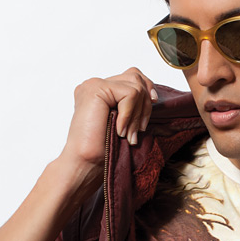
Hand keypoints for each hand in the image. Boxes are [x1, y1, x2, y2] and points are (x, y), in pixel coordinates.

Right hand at [59, 66, 157, 190]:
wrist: (85, 163)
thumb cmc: (103, 149)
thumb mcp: (126, 122)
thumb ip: (134, 105)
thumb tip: (154, 96)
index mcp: (101, 91)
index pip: (132, 77)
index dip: (146, 94)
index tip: (148, 116)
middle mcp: (96, 85)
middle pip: (136, 77)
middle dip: (145, 105)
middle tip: (139, 130)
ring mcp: (94, 85)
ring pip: (136, 86)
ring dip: (138, 113)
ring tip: (128, 133)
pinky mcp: (96, 89)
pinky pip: (130, 94)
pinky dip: (130, 115)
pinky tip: (119, 130)